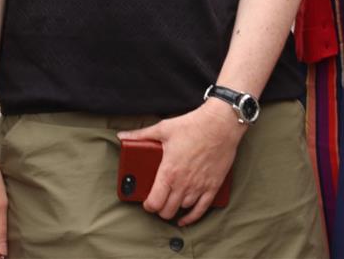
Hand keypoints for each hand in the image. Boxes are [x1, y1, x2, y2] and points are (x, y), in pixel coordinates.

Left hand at [118, 102, 245, 226]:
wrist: (221, 124)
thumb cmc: (193, 125)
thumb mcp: (163, 129)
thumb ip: (141, 135)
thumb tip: (122, 135)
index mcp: (169, 172)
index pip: (154, 202)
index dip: (148, 205)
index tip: (146, 202)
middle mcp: (183, 183)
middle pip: (167, 210)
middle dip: (160, 209)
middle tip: (158, 202)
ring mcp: (199, 187)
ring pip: (182, 209)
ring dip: (175, 208)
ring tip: (171, 202)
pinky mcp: (212, 187)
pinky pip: (201, 210)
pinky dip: (192, 218)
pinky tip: (185, 218)